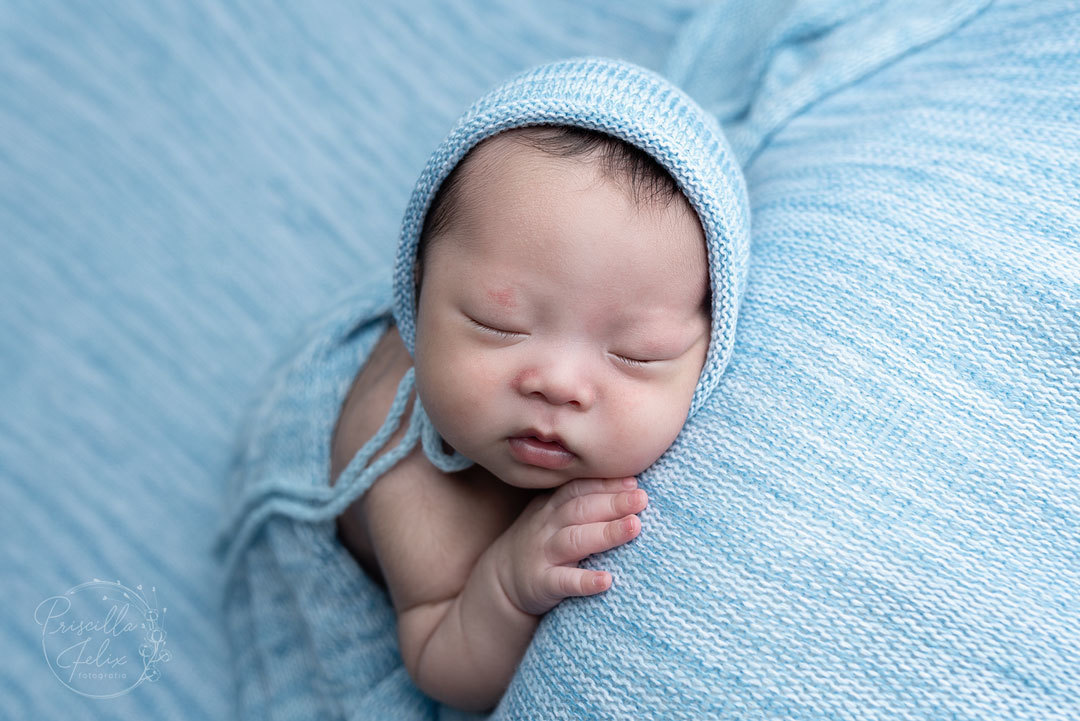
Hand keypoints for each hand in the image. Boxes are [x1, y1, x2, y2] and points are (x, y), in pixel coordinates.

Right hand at [492, 477, 647, 616]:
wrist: (502, 580)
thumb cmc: (542, 544)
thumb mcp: (554, 516)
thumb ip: (583, 502)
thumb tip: (632, 487)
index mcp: (553, 506)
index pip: (579, 488)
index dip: (605, 484)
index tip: (634, 483)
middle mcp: (547, 526)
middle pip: (581, 509)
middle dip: (612, 503)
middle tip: (642, 499)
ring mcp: (543, 554)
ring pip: (575, 540)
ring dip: (606, 533)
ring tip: (634, 527)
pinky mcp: (542, 583)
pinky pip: (564, 581)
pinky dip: (585, 581)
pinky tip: (607, 581)